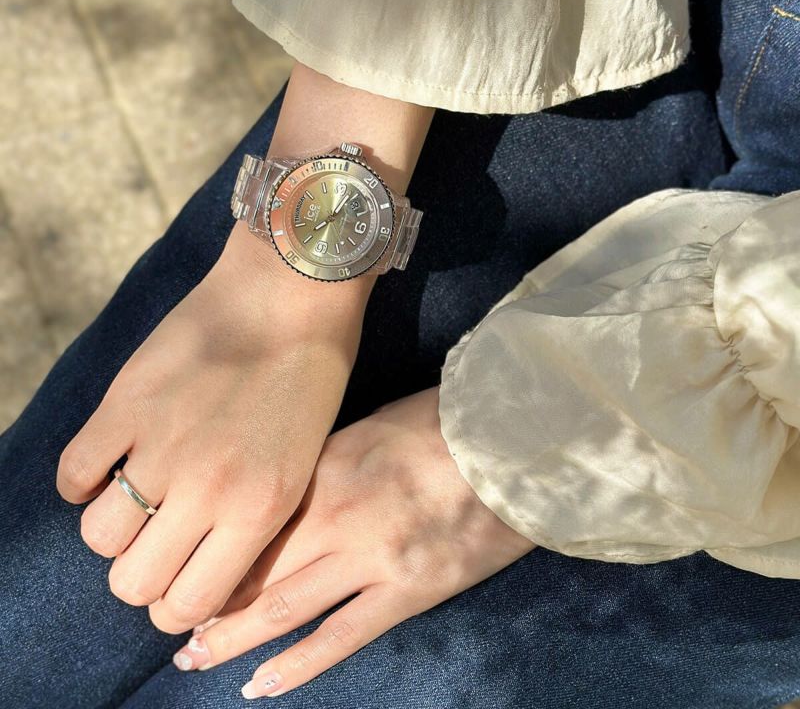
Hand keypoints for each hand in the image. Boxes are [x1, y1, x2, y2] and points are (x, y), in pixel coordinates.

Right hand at [56, 222, 371, 633]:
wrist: (291, 290)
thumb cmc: (314, 372)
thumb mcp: (305, 460)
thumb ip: (256, 516)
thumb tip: (209, 561)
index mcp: (260, 509)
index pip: (189, 605)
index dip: (178, 602)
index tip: (182, 579)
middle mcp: (205, 490)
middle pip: (133, 582)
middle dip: (143, 571)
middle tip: (158, 540)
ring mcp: (159, 446)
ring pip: (98, 536)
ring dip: (114, 526)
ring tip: (137, 496)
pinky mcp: (125, 403)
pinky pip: (74, 474)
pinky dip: (84, 478)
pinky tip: (112, 459)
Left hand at [170, 387, 535, 698]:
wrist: (515, 445)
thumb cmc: (443, 423)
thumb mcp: (372, 426)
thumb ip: (324, 461)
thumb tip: (285, 490)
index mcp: (326, 467)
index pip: (251, 518)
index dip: (210, 548)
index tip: (181, 566)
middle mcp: (337, 515)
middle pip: (255, 567)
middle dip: (208, 598)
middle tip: (171, 622)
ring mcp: (372, 558)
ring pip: (284, 608)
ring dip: (233, 638)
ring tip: (194, 658)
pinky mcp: (408, 590)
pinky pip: (341, 638)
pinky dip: (297, 666)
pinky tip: (259, 686)